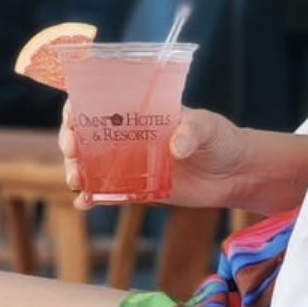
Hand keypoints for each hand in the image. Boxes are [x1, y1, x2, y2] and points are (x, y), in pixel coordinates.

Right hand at [61, 102, 245, 210]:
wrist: (236, 174)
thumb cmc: (221, 139)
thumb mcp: (208, 126)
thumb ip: (192, 131)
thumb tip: (176, 147)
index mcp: (139, 113)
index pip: (99, 104)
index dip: (78, 109)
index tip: (72, 118)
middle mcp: (129, 137)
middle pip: (86, 136)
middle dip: (70, 142)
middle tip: (72, 149)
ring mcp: (131, 164)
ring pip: (92, 166)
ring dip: (77, 171)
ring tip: (76, 180)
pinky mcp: (138, 190)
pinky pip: (109, 193)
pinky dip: (93, 198)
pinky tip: (84, 203)